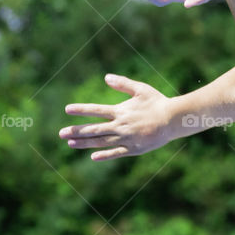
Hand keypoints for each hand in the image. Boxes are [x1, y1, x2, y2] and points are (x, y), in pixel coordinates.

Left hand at [59, 74, 174, 160]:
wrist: (173, 120)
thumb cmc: (157, 103)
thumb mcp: (140, 89)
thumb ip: (122, 84)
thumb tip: (106, 77)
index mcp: (120, 111)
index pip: (96, 110)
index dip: (81, 110)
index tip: (67, 109)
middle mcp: (120, 126)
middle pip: (94, 129)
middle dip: (76, 131)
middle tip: (61, 134)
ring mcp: (126, 138)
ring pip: (101, 142)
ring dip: (85, 143)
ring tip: (71, 144)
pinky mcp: (134, 149)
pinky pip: (116, 153)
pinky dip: (104, 155)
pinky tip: (93, 157)